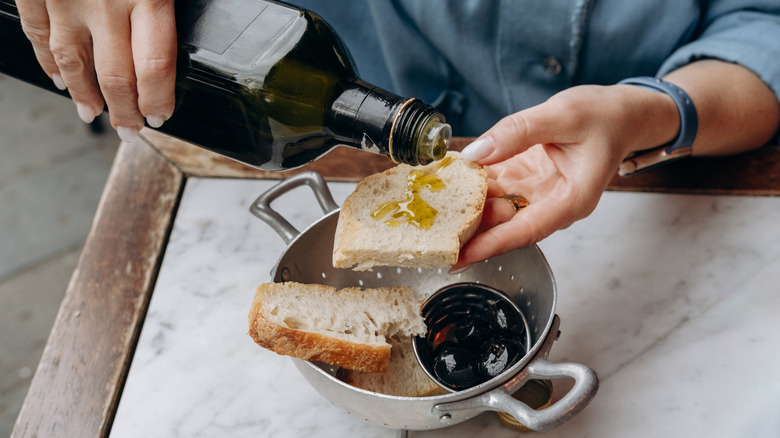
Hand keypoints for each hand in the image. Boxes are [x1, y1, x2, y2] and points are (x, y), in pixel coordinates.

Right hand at [16, 0, 176, 139]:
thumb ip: (163, 7)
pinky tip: (59, 78)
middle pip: (116, 76)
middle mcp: (106, 2)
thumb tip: (168, 51)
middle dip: (124, 111)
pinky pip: (37, 31)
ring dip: (84, 94)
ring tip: (91, 113)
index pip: (156, 67)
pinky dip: (47, 61)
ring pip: (73, 60)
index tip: (159, 116)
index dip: (158, 100)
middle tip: (129, 129)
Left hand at [452, 84, 678, 269]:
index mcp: (570, 200)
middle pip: (504, 225)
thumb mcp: (563, 115)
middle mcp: (552, 204)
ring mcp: (537, 194)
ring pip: (495, 208)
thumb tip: (477, 152)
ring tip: (430, 211)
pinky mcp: (526, 180)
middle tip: (431, 235)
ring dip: (464, 208)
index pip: (524, 231)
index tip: (459, 257)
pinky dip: (472, 185)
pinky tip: (447, 181)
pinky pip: (495, 188)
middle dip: (468, 231)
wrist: (622, 113)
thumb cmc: (605, 117)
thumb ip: (518, 132)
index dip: (490, 245)